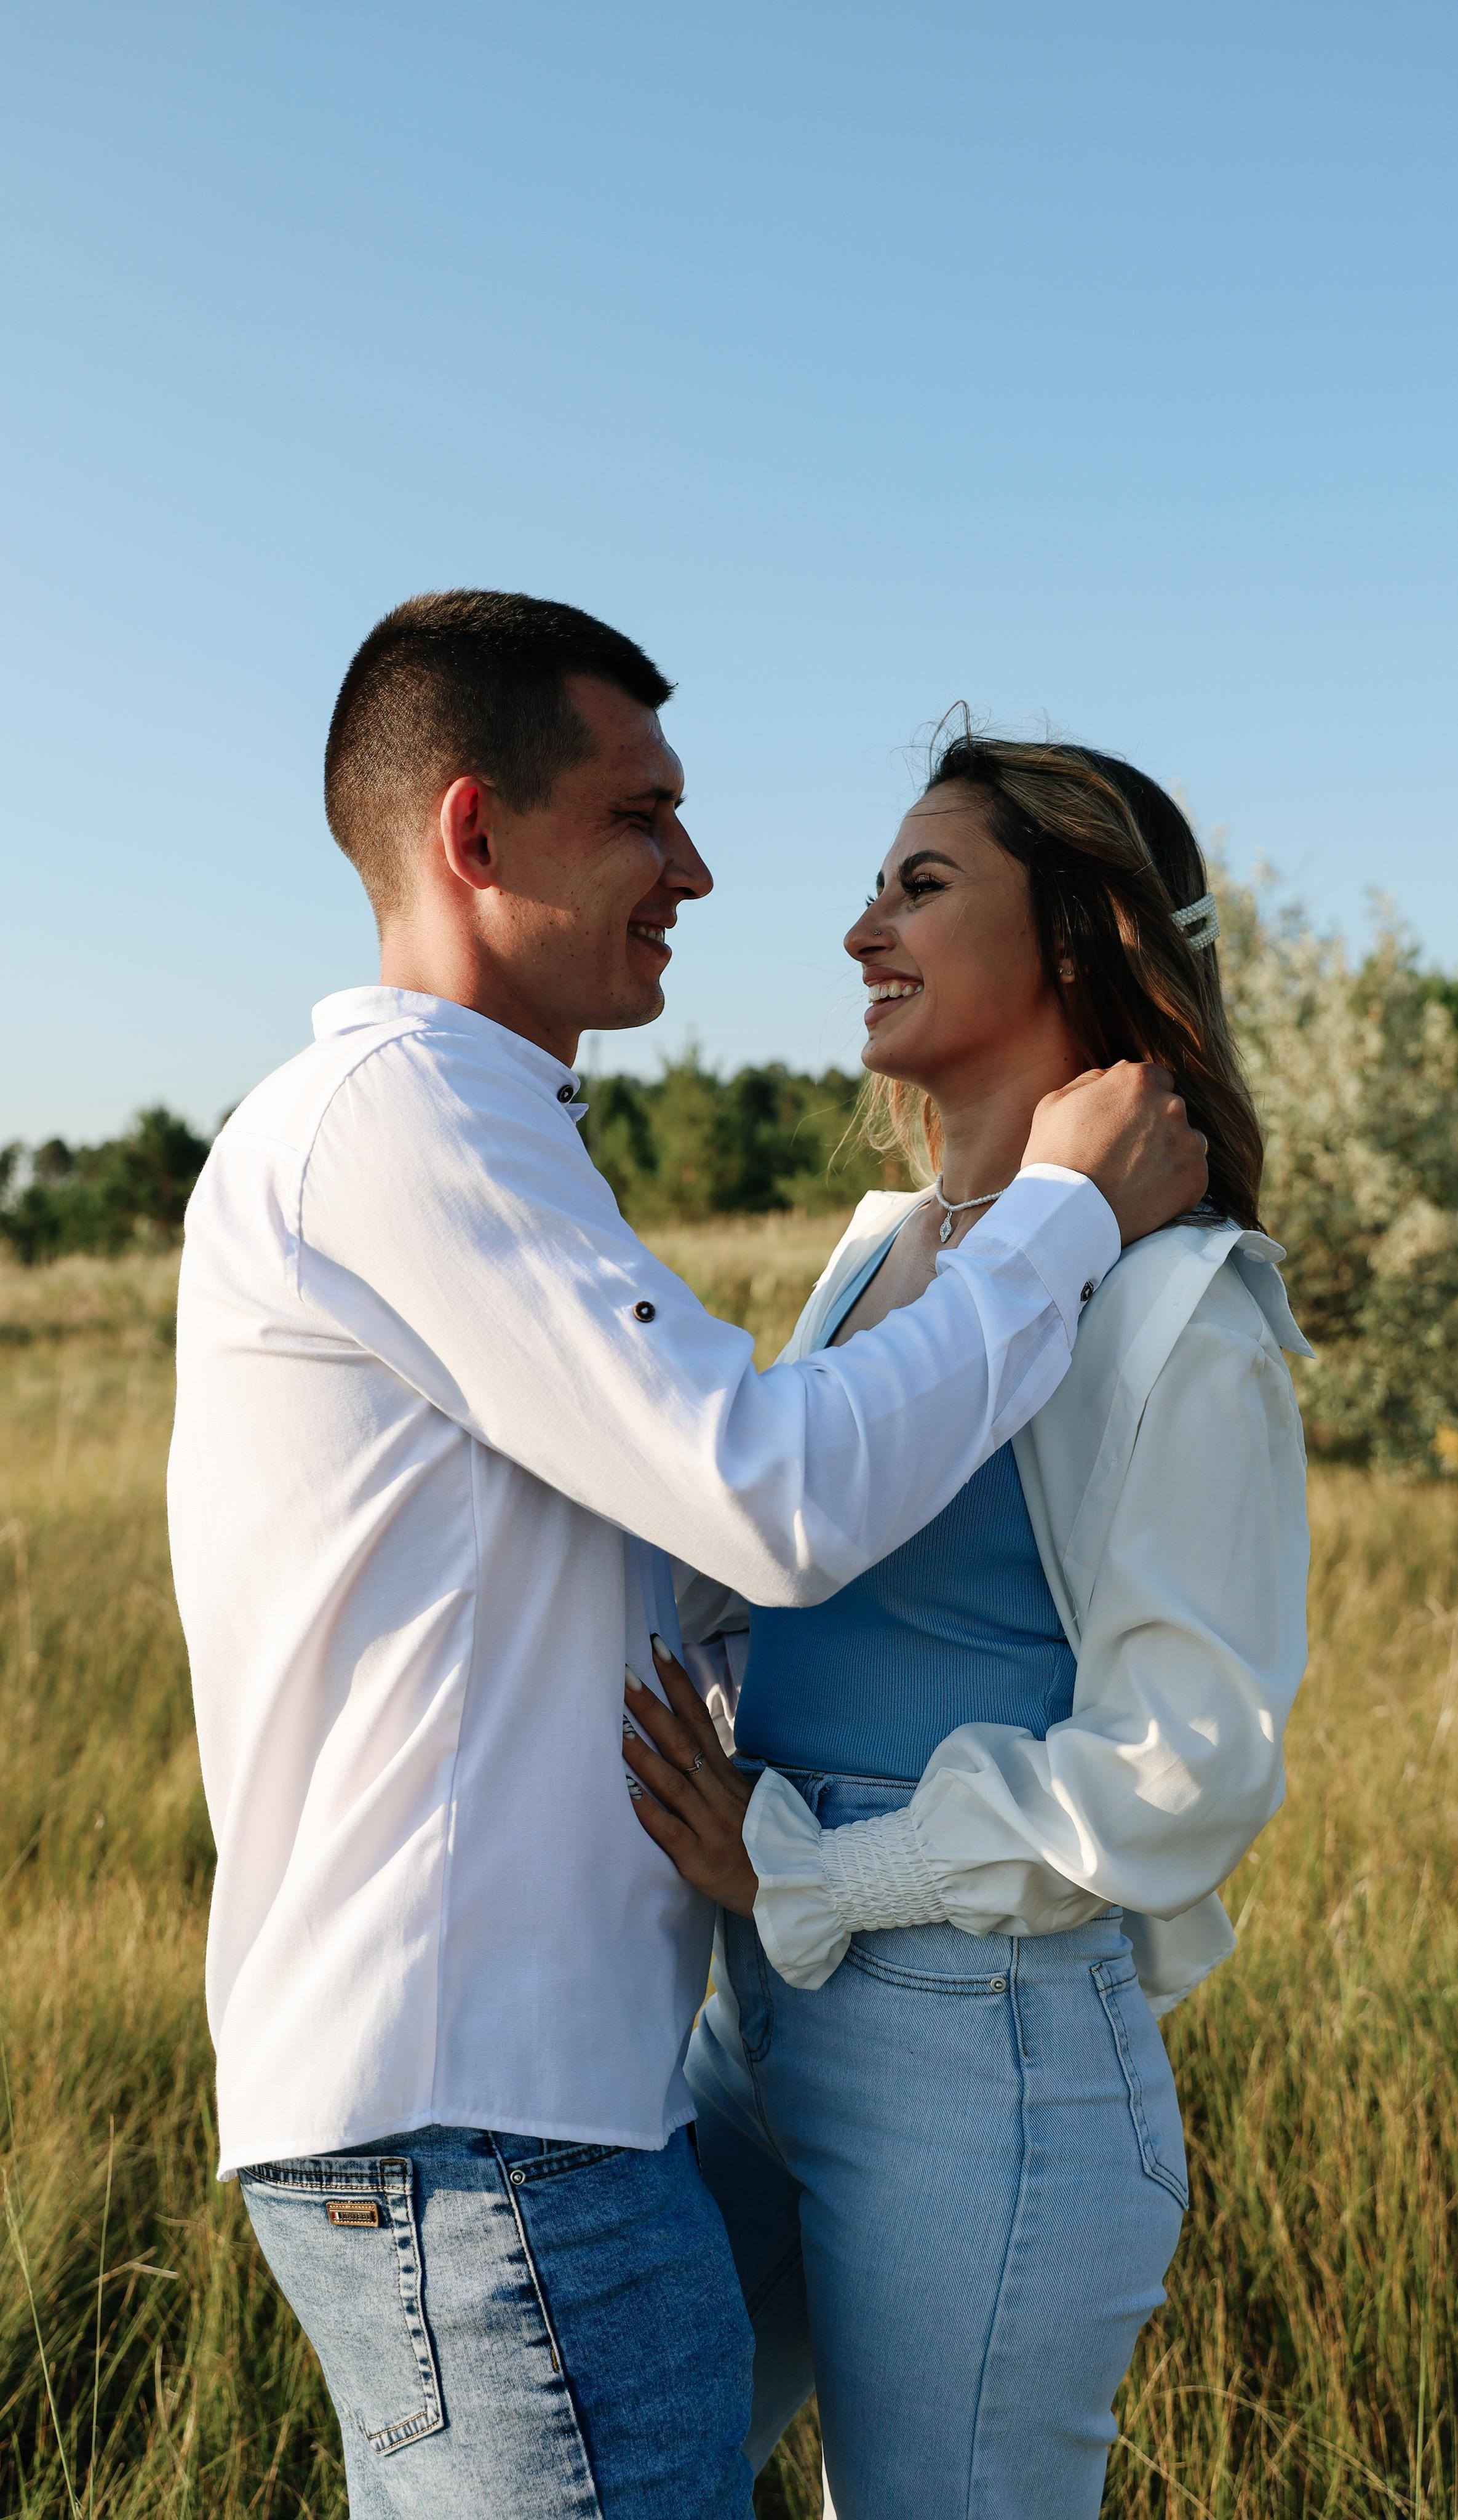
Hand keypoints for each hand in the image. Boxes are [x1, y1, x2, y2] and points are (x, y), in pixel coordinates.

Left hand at [623, 1636, 758, 1915]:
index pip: (699, 1718)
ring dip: (643, 1753)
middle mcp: (718, 1793)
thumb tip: (692, 1739)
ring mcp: (710, 1826)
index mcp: (727, 1775)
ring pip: (674, 1782)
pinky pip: (672, 1833)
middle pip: (682, 1742)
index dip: (678, 1684)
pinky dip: (650, 1812)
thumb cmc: (766, 1841)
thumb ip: (719, 1771)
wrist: (798, 1888)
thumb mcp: (747, 1796)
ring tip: (615, 1727)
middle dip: (652, 1707)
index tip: (657, 1649)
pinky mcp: (700, 1861)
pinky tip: (627, 1793)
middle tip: (623, 1674)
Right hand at [1022, 1060, 1207, 1244]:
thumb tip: (1118, 1070)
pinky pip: (1193, 1175)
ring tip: (1139, 1174)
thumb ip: (1093, 1079)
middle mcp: (1170, 1105)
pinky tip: (1148, 1193)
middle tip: (1127, 1151)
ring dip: (1170, 1152)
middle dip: (1155, 1125)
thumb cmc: (1054, 1154)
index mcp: (1139, 1081)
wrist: (1066, 1211)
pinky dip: (1176, 1183)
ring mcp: (1187, 1143)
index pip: (1156, 1079)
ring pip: (1187, 1141)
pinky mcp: (1195, 1178)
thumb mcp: (1057, 1102)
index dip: (1139, 1100)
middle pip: (1171, 1109)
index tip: (1126, 1121)